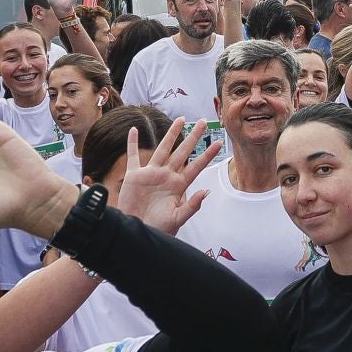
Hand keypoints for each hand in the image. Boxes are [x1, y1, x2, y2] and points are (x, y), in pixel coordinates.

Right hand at [114, 119, 217, 233]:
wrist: (138, 231)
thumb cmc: (159, 228)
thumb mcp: (178, 219)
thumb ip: (192, 206)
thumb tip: (206, 192)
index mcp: (178, 186)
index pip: (196, 166)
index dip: (207, 155)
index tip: (219, 143)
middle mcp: (166, 176)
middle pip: (182, 152)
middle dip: (193, 137)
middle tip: (203, 122)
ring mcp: (150, 174)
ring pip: (162, 149)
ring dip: (171, 134)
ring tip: (180, 120)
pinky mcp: (134, 176)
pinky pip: (133, 156)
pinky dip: (132, 144)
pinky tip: (134, 130)